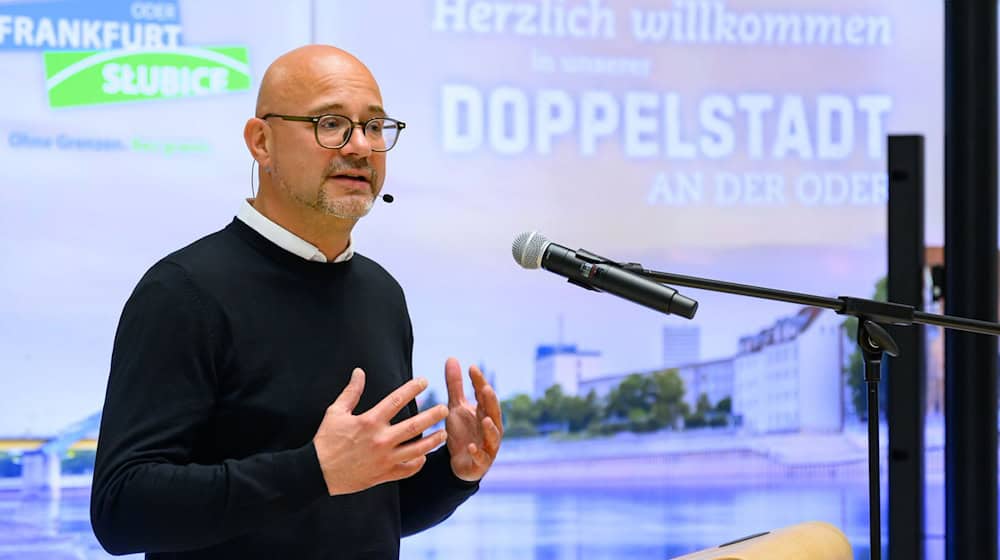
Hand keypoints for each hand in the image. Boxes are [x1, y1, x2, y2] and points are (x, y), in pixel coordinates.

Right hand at [313, 368, 449, 495]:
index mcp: (369, 421)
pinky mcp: (383, 474)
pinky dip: (417, 463)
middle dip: (432, 416)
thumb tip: (359, 372)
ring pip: (417, 450)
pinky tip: (423, 457)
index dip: (412, 388)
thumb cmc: (326, 440)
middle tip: (444, 408)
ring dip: (433, 441)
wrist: (317, 472)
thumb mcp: (335, 412)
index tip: (424, 381)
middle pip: (414, 426)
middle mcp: (380, 440)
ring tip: (443, 434)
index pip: (397, 400)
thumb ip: (351, 392)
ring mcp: (384, 459)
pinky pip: (407, 470)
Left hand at [444, 358, 502, 481]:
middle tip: (485, 389)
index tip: (472, 368)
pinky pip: (482, 457)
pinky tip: (471, 447)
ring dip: (490, 428)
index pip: (484, 394)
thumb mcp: (456, 407)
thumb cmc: (462, 431)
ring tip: (484, 420)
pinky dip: (477, 452)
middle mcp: (491, 427)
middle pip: (493, 412)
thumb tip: (452, 358)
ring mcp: (488, 445)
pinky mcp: (482, 462)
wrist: (461, 462)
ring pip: (493, 436)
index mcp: (485, 412)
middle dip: (490, 402)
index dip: (479, 382)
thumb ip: (455, 385)